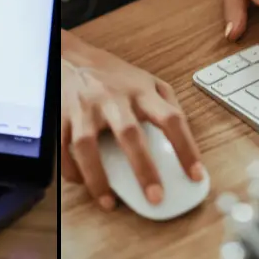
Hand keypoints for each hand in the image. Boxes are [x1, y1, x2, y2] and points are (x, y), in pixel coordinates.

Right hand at [60, 35, 202, 210]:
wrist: (69, 55)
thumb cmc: (112, 74)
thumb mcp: (146, 79)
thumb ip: (167, 103)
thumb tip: (184, 135)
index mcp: (140, 91)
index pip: (170, 119)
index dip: (186, 148)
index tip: (196, 175)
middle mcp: (112, 99)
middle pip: (129, 134)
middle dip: (143, 169)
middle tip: (155, 197)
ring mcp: (85, 108)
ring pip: (88, 146)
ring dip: (98, 178)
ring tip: (109, 202)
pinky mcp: (61, 116)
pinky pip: (63, 148)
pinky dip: (71, 170)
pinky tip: (82, 183)